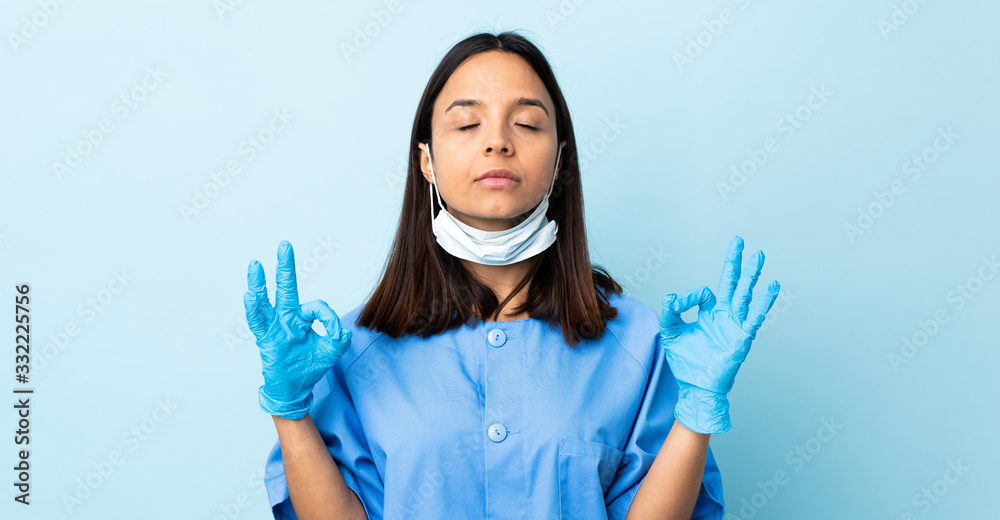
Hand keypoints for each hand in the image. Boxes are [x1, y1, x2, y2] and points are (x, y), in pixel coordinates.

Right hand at [244, 241, 352, 419]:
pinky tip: (249, 294)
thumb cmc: (309, 368)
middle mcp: (287, 318)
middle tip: (285, 244)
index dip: (328, 317)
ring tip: (255, 265)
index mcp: (302, 319)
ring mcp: (274, 327)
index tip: (336, 332)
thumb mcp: (331, 352)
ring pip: (265, 302)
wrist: (294, 390)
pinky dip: (253, 309)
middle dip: (286, 266)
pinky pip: (258, 322)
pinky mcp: (265, 339)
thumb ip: (339, 338)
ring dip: (259, 284)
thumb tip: (340, 329)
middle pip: (286, 288)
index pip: (316, 307)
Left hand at [659, 236, 779, 433]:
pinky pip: (755, 316)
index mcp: (709, 313)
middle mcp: (724, 316)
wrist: (697, 387)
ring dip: (751, 275)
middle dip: (734, 262)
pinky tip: (773, 286)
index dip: (689, 296)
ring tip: (759, 256)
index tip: (677, 304)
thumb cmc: (686, 362)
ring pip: (745, 294)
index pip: (704, 293)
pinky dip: (764, 301)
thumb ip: (670, 312)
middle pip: (731, 283)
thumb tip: (671, 296)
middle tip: (739, 241)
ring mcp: (735, 324)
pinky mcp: (742, 336)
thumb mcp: (671, 332)